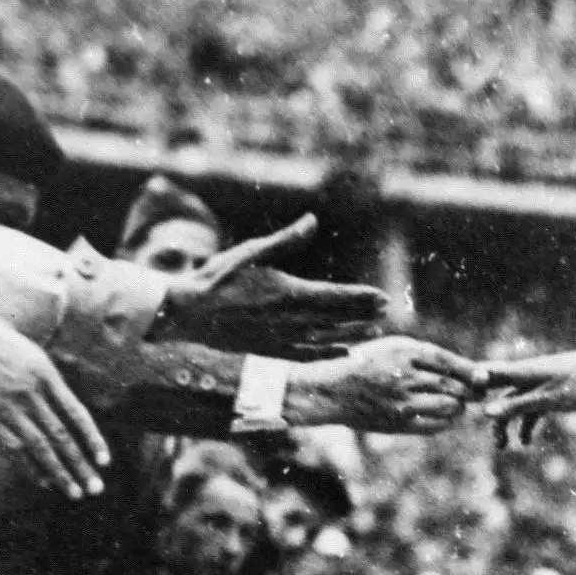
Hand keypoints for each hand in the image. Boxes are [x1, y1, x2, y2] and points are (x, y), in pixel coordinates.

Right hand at [0, 297, 106, 499]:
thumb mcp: (34, 357)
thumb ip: (53, 386)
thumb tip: (73, 418)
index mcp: (45, 375)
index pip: (77, 414)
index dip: (93, 439)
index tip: (105, 461)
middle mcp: (29, 394)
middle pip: (61, 436)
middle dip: (80, 465)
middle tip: (96, 489)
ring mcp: (8, 409)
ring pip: (39, 447)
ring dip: (60, 473)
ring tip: (76, 493)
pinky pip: (14, 450)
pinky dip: (31, 467)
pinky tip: (45, 483)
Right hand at [159, 214, 388, 357]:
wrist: (190, 313)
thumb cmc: (218, 278)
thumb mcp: (251, 252)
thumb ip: (286, 240)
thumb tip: (312, 220)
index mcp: (289, 293)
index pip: (336, 297)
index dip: (362, 298)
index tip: (383, 298)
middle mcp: (290, 319)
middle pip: (337, 318)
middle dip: (363, 314)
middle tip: (386, 310)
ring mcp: (282, 338)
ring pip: (326, 338)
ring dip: (352, 334)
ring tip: (374, 331)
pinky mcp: (271, 350)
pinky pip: (307, 354)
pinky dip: (328, 354)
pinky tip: (343, 353)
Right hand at [288, 338, 485, 432]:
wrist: (333, 390)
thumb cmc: (366, 364)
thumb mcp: (392, 348)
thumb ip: (424, 355)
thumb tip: (465, 368)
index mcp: (403, 352)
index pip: (446, 361)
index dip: (469, 370)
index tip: (484, 377)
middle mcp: (405, 376)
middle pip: (451, 385)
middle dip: (468, 391)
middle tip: (477, 393)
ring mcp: (402, 402)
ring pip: (447, 405)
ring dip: (458, 406)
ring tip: (459, 403)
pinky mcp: (399, 423)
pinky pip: (434, 425)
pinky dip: (446, 421)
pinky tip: (446, 416)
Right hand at [478, 347, 575, 445]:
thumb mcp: (547, 399)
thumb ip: (517, 406)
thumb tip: (486, 413)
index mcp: (522, 371)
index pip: (487, 375)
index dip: (470, 385)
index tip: (454, 399)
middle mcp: (527, 375)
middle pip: (499, 394)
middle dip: (490, 416)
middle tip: (485, 438)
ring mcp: (540, 384)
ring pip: (515, 404)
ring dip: (508, 424)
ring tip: (503, 447)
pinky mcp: (553, 393)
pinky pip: (532, 409)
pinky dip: (527, 424)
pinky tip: (527, 442)